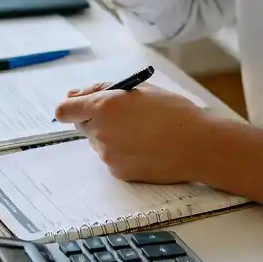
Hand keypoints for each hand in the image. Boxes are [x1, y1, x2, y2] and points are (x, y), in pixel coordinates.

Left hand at [55, 82, 211, 182]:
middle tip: (124, 117)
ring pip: (98, 142)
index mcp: (103, 106)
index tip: (80, 107)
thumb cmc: (172, 112)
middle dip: (96, 120)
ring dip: (111, 136)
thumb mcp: (137, 89)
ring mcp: (108, 155)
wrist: (198, 145)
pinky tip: (145, 147)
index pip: (64, 110)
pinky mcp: (118, 172)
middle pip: (82, 125)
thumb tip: (73, 94)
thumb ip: (100, 89)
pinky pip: (111, 158)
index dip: (71, 107)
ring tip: (143, 132)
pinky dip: (122, 152)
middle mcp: (100, 132)